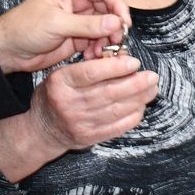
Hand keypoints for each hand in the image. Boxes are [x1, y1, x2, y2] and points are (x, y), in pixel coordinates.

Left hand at [0, 0, 130, 72]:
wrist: (9, 50)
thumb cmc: (25, 28)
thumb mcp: (57, 24)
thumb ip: (88, 24)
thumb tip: (116, 23)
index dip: (118, 5)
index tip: (125, 24)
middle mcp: (78, 1)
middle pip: (108, 9)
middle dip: (115, 26)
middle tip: (117, 43)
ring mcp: (79, 19)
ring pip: (105, 27)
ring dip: (108, 40)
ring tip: (103, 53)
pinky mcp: (77, 36)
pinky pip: (97, 40)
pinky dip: (99, 49)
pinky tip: (92, 57)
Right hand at [0, 54, 158, 181]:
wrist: (43, 129)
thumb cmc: (57, 95)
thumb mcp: (62, 74)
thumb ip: (88, 66)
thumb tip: (122, 57)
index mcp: (61, 82)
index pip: (92, 73)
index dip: (116, 67)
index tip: (135, 62)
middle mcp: (69, 103)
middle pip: (108, 92)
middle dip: (135, 84)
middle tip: (152, 76)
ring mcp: (79, 122)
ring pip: (116, 110)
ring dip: (138, 99)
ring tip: (151, 89)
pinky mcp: (88, 137)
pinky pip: (116, 127)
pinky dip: (132, 116)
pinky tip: (141, 106)